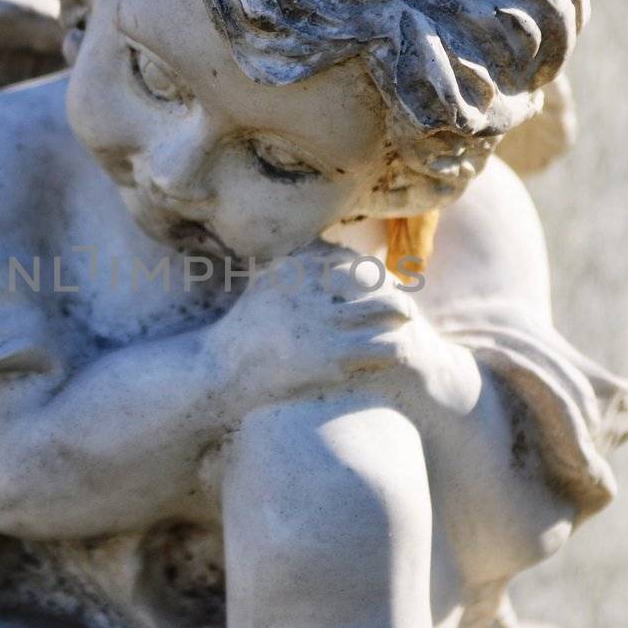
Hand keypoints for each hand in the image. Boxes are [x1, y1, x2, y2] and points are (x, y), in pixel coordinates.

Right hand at [205, 243, 428, 416]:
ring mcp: (323, 325)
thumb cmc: (241, 334)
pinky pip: (381, 347)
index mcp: (300, 272)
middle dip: (397, 295)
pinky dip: (395, 349)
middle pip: (377, 282)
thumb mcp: (263, 287)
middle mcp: (314, 292)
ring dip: (400, 321)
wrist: (219, 372)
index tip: (385, 285)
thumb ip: (290, 269)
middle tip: (407, 308)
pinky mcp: (330, 358)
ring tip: (409, 330)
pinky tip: (398, 355)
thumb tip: (316, 254)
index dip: (375, 275)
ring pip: (387, 313)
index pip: (354, 262)